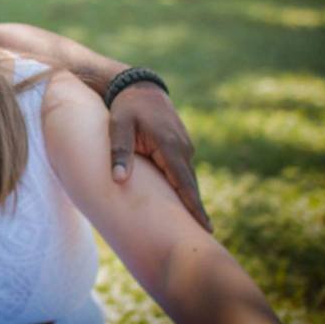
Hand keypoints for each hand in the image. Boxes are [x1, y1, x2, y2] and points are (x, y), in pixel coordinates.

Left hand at [108, 82, 212, 231]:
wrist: (138, 86)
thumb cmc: (126, 107)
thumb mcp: (118, 126)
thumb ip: (120, 152)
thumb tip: (118, 179)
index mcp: (170, 145)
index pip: (184, 182)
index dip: (194, 206)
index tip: (206, 227)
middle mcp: (183, 148)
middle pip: (189, 185)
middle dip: (196, 209)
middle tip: (205, 237)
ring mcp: (184, 147)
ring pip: (186, 178)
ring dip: (190, 199)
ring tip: (196, 226)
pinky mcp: (180, 147)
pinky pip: (182, 171)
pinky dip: (183, 186)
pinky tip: (183, 202)